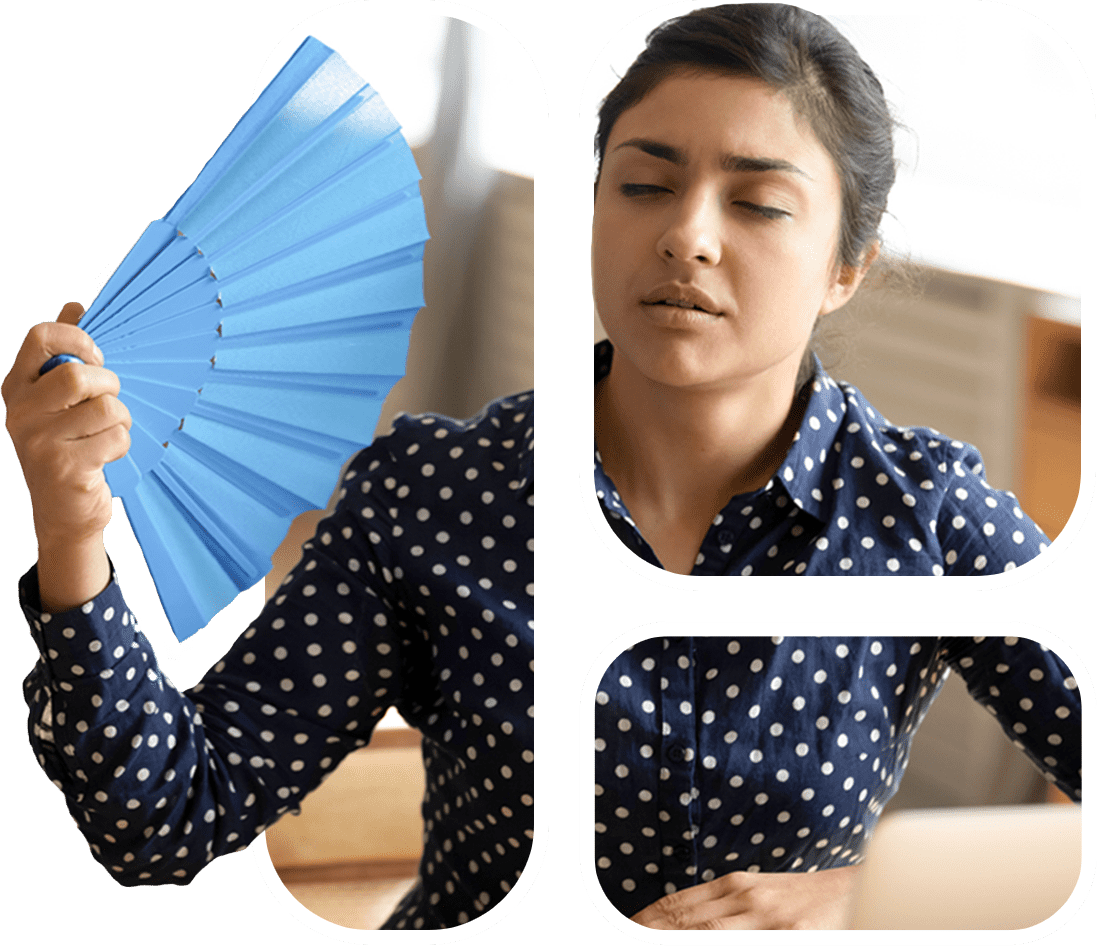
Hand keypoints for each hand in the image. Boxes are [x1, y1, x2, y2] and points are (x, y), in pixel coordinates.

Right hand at [2, 303, 130, 609]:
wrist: (62, 512)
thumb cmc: (68, 445)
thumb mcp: (58, 401)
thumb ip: (64, 354)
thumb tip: (75, 306)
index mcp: (17, 387)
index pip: (40, 337)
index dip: (78, 339)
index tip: (96, 357)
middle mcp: (21, 411)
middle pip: (78, 375)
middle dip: (109, 385)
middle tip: (108, 401)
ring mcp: (39, 441)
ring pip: (105, 408)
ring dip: (121, 418)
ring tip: (108, 432)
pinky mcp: (65, 467)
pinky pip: (115, 437)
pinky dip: (122, 444)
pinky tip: (107, 455)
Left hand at [630, 864, 860, 930]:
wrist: (861, 895)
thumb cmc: (807, 901)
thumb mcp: (761, 896)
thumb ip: (724, 907)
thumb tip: (679, 922)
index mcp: (735, 886)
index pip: (675, 906)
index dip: (645, 922)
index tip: (624, 928)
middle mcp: (748, 900)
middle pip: (684, 924)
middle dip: (652, 934)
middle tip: (623, 935)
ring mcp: (770, 923)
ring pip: (706, 935)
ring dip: (678, 938)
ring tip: (646, 940)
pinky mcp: (792, 939)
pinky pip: (741, 941)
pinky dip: (713, 940)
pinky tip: (697, 941)